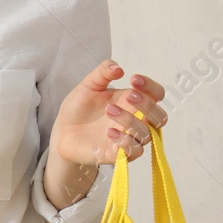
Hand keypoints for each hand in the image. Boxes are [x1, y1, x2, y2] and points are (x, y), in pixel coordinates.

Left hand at [50, 60, 167, 164]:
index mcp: (132, 101)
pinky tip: (109, 132)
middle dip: (148, 105)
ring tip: (109, 110)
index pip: (157, 95)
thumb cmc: (79, 108)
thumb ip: (103, 73)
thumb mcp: (88, 85)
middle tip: (128, 95)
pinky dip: (125, 141)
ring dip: (131, 120)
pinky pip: (135, 151)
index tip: (134, 79)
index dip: (151, 87)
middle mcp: (135, 120)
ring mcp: (129, 138)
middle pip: (160, 117)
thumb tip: (118, 68)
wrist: (63, 130)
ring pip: (147, 134)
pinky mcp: (118, 154)